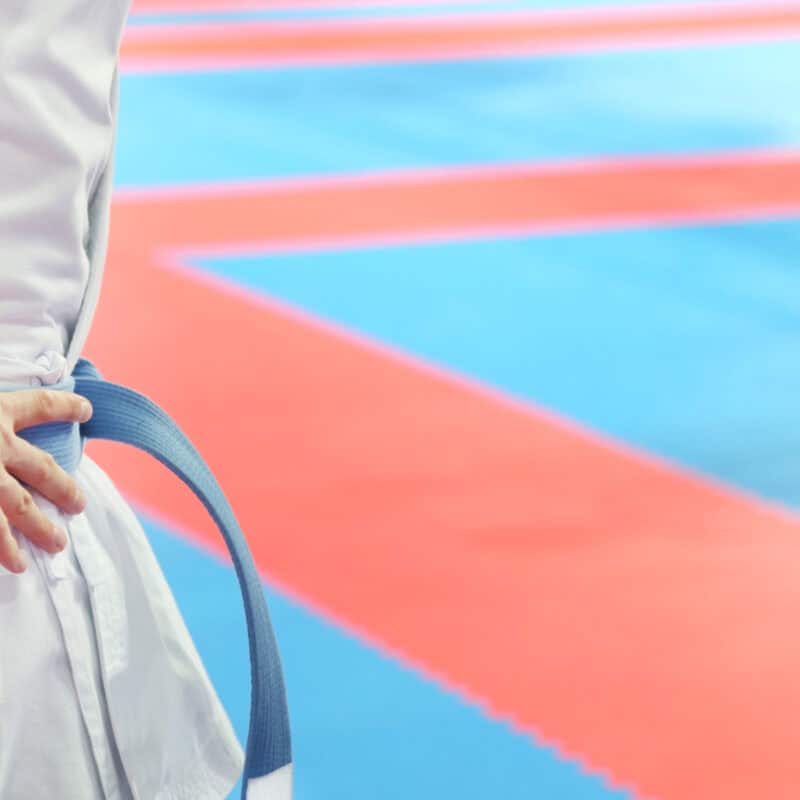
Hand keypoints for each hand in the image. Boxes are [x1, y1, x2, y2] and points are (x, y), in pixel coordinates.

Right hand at [0, 390, 92, 573]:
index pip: (40, 405)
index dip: (65, 406)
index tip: (87, 410)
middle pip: (43, 469)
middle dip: (64, 488)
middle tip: (79, 506)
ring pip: (19, 509)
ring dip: (39, 529)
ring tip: (56, 545)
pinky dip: (0, 549)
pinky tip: (12, 564)